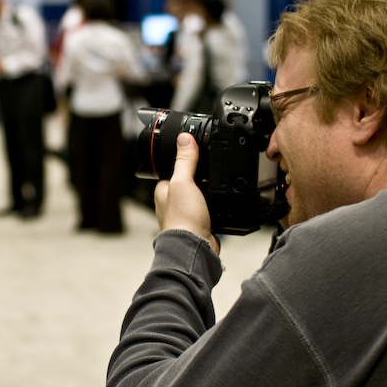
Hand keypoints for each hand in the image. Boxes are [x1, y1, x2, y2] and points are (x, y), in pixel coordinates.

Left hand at [154, 133, 218, 253]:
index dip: (184, 159)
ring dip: (209, 192)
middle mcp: (172, 202)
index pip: (173, 168)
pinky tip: (222, 204)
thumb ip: (185, 161)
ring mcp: (186, 213)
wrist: (194, 248)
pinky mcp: (199, 223)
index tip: (196, 152)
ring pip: (199, 196)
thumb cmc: (182, 219)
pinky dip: (216, 205)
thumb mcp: (183, 182)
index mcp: (164, 190)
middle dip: (199, 177)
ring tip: (218, 186)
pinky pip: (209, 209)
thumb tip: (184, 138)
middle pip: (188, 182)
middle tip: (211, 170)